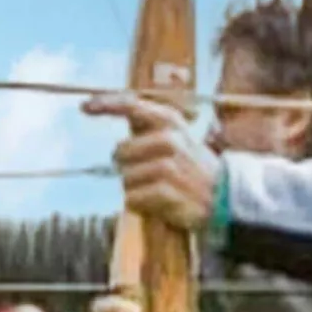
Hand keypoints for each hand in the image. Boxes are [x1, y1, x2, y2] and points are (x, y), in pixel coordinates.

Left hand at [82, 93, 220, 230]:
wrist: (226, 199)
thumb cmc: (194, 170)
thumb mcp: (179, 139)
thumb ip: (149, 128)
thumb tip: (113, 111)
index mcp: (171, 122)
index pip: (132, 106)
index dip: (106, 105)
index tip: (85, 107)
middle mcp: (168, 139)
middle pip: (119, 153)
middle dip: (128, 167)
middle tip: (151, 176)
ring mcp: (167, 165)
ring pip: (125, 179)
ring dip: (136, 190)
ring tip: (160, 191)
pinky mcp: (165, 190)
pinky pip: (132, 199)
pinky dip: (140, 205)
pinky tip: (158, 204)